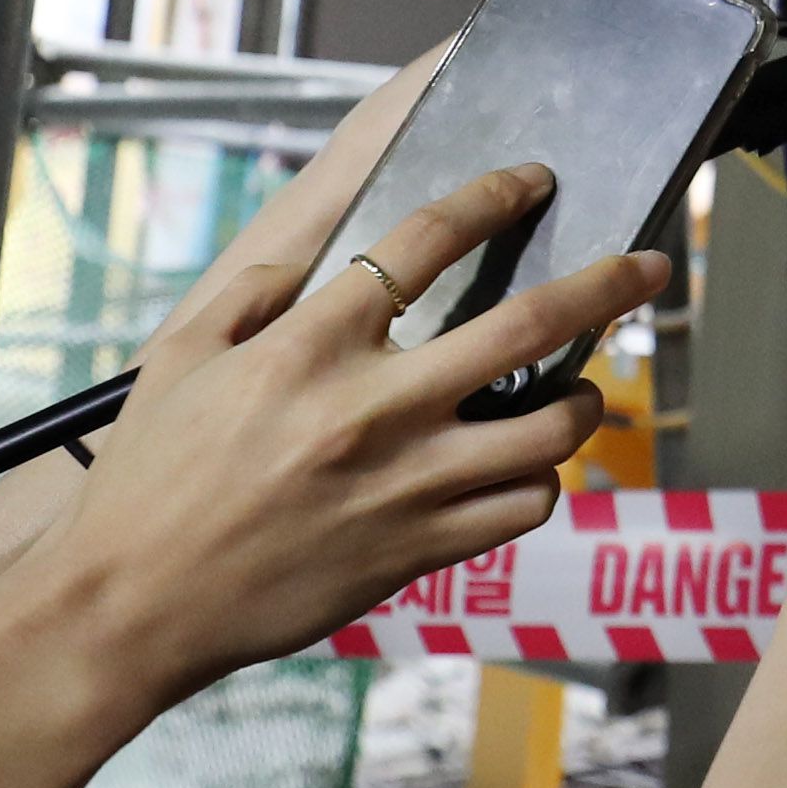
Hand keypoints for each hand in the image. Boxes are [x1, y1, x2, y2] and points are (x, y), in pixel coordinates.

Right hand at [20, 162, 668, 711]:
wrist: (134, 606)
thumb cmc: (148, 480)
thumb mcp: (178, 359)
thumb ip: (252, 293)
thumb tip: (312, 260)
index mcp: (312, 344)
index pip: (425, 241)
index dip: (492, 197)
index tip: (531, 181)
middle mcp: (374, 406)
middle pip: (528, 324)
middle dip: (606, 285)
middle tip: (651, 264)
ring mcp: (406, 483)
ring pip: (548, 430)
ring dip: (583, 400)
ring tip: (582, 387)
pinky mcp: (416, 550)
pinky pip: (521, 511)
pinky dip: (541, 485)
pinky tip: (526, 471)